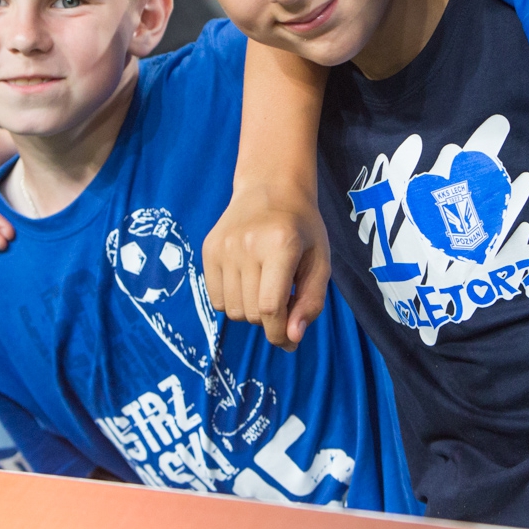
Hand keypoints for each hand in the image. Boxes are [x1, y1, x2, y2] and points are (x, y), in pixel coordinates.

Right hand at [201, 188, 330, 351]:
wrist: (270, 188)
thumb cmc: (302, 228)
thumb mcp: (320, 261)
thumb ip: (311, 302)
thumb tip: (291, 339)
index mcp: (280, 245)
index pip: (271, 308)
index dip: (279, 333)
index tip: (289, 340)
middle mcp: (247, 245)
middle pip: (251, 313)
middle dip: (269, 319)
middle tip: (283, 299)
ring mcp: (223, 246)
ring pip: (232, 311)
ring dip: (251, 311)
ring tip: (264, 287)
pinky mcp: (208, 249)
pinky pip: (215, 299)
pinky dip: (232, 302)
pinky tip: (247, 282)